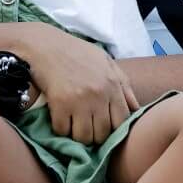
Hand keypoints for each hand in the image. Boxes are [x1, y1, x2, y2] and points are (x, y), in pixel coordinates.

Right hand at [24, 29, 138, 145]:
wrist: (46, 45)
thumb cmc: (77, 52)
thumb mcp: (106, 62)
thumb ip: (124, 85)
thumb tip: (136, 109)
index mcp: (113, 85)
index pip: (121, 122)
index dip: (114, 129)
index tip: (104, 126)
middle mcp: (99, 95)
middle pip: (103, 133)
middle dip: (96, 135)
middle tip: (88, 128)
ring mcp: (79, 101)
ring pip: (84, 137)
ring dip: (78, 136)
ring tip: (74, 127)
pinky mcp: (59, 104)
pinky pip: (62, 130)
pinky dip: (60, 129)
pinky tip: (60, 119)